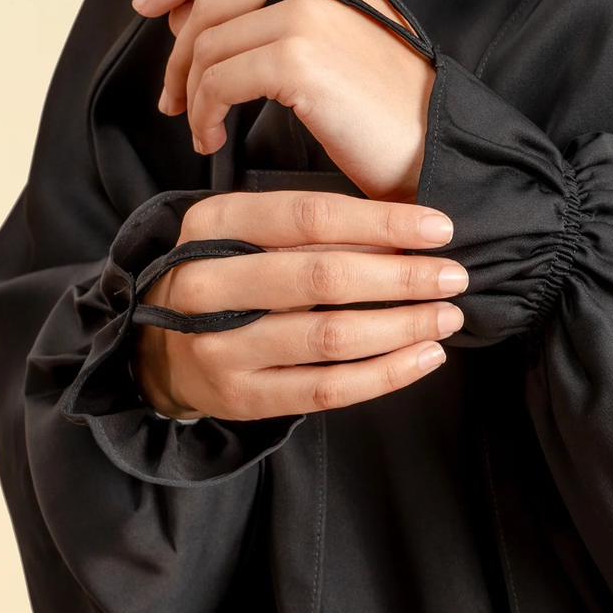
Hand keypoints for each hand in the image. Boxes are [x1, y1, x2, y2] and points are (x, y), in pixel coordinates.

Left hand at [131, 0, 434, 201]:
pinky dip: (204, 113)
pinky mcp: (299, 56)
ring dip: (192, 94)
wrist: (436, 147)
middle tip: (172, 100)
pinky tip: (214, 139)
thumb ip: (274, 13)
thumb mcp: (337, 39)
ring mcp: (310, 9)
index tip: (147, 8)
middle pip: (211, 3)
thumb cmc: (388, 107)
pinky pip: (218, 81)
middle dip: (177, 56)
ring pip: (208, 45)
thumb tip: (185, 17)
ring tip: (202, 129)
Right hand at [132, 189, 467, 420]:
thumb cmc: (228, 274)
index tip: (441, 229)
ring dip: (401, 327)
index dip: (382, 223)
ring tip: (447, 318)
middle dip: (402, 278)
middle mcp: (207, 283)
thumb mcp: (249, 231)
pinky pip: (326, 390)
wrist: (158, 347)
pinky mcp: (241, 397)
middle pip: (324, 277)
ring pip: (330, 337)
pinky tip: (424, 357)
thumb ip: (316, 227)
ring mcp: (219, 345)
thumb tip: (410, 232)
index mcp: (214, 224)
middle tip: (454, 277)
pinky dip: (384, 375)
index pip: (310, 215)